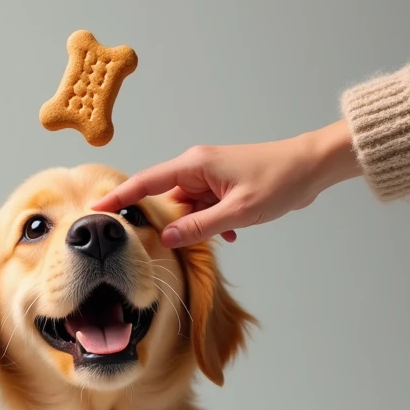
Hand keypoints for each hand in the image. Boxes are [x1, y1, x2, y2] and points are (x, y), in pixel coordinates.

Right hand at [93, 121, 360, 246]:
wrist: (312, 167)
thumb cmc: (280, 181)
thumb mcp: (238, 212)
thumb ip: (200, 227)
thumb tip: (167, 238)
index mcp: (194, 165)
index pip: (147, 182)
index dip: (121, 196)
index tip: (97, 208)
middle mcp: (197, 167)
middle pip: (165, 199)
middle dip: (169, 223)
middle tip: (164, 245)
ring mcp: (209, 176)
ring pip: (187, 208)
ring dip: (198, 227)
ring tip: (221, 235)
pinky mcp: (222, 186)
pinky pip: (204, 209)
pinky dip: (212, 224)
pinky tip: (232, 234)